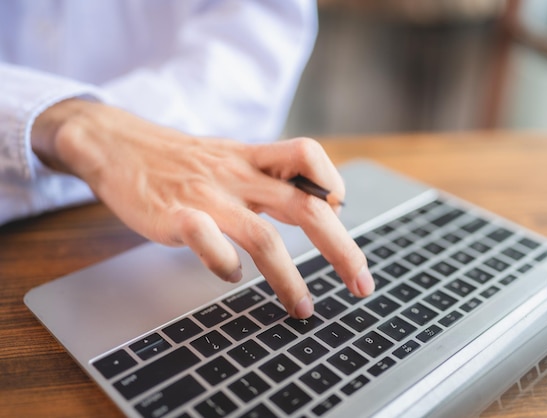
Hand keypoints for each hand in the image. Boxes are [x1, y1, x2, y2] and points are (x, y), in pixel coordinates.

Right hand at [32, 99, 374, 317]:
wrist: (118, 145)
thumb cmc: (181, 159)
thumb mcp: (232, 156)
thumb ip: (271, 176)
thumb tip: (322, 204)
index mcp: (253, 158)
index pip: (307, 155)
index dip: (332, 181)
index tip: (342, 210)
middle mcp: (239, 176)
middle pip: (306, 207)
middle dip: (341, 249)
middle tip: (362, 285)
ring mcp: (209, 196)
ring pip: (264, 238)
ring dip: (290, 279)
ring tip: (304, 309)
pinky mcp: (177, 217)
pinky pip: (211, 246)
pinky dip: (227, 267)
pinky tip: (231, 276)